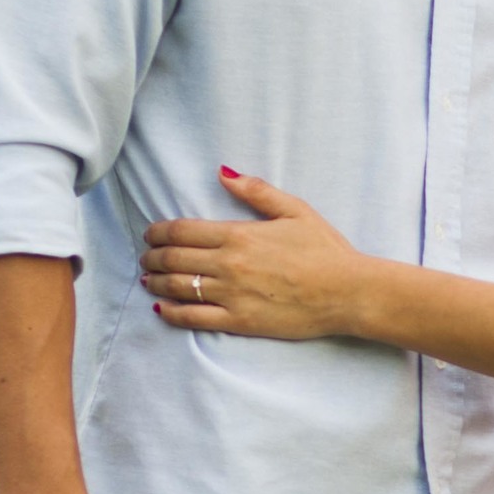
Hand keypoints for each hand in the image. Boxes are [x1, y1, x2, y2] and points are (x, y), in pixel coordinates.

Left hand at [142, 171, 372, 335]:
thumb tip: (222, 172)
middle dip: (153, 257)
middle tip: (146, 257)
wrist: (347, 292)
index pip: (182, 231)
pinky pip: (194, 318)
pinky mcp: (239, 321)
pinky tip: (162, 309)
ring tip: (149, 279)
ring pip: (179, 287)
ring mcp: (231, 295)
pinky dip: (172, 313)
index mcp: (239, 234)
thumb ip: (256, 191)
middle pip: (174, 259)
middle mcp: (228, 264)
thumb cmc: (325, 250)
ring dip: (156, 282)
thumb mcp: (294, 210)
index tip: (150, 234)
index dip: (158, 232)